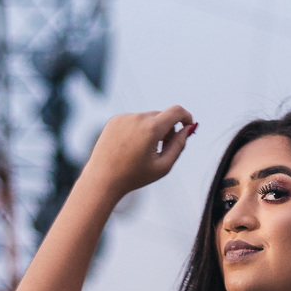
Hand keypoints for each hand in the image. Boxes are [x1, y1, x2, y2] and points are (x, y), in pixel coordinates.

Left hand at [81, 106, 197, 200]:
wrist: (102, 179)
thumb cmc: (134, 176)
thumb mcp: (163, 165)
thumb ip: (179, 145)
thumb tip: (188, 129)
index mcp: (151, 128)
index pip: (176, 111)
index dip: (186, 117)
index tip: (188, 126)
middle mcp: (137, 118)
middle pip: (162, 116)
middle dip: (168, 129)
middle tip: (163, 149)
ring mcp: (124, 117)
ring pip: (148, 118)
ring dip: (152, 130)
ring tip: (143, 151)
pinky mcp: (115, 120)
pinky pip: (134, 120)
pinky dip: (138, 130)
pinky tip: (130, 147)